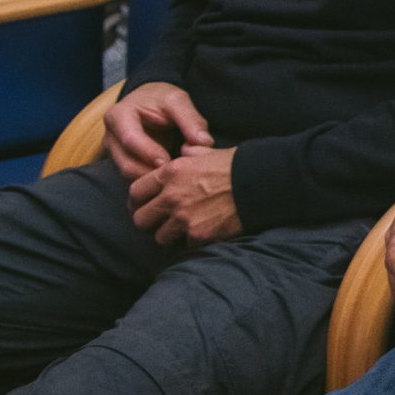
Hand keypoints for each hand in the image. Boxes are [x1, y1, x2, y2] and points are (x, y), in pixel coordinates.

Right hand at [105, 81, 211, 178]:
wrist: (148, 101)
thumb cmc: (160, 99)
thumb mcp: (176, 100)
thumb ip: (190, 119)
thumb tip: (204, 142)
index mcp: (119, 115)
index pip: (130, 139)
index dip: (149, 152)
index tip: (169, 162)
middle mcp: (111, 137)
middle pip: (126, 164)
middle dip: (151, 172)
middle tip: (175, 175)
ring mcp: (114, 153)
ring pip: (129, 175)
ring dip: (152, 180)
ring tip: (174, 178)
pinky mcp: (123, 163)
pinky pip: (134, 178)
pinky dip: (150, 181)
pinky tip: (168, 179)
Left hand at [126, 145, 240, 246]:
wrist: (260, 182)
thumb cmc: (235, 164)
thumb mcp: (207, 151)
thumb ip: (188, 153)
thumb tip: (183, 150)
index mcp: (170, 173)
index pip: (135, 192)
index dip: (137, 201)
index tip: (143, 205)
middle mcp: (171, 197)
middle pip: (141, 219)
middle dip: (150, 221)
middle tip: (161, 221)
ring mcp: (183, 218)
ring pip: (160, 237)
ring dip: (170, 234)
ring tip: (183, 229)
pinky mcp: (198, 235)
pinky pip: (184, 245)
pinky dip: (192, 241)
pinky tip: (203, 232)